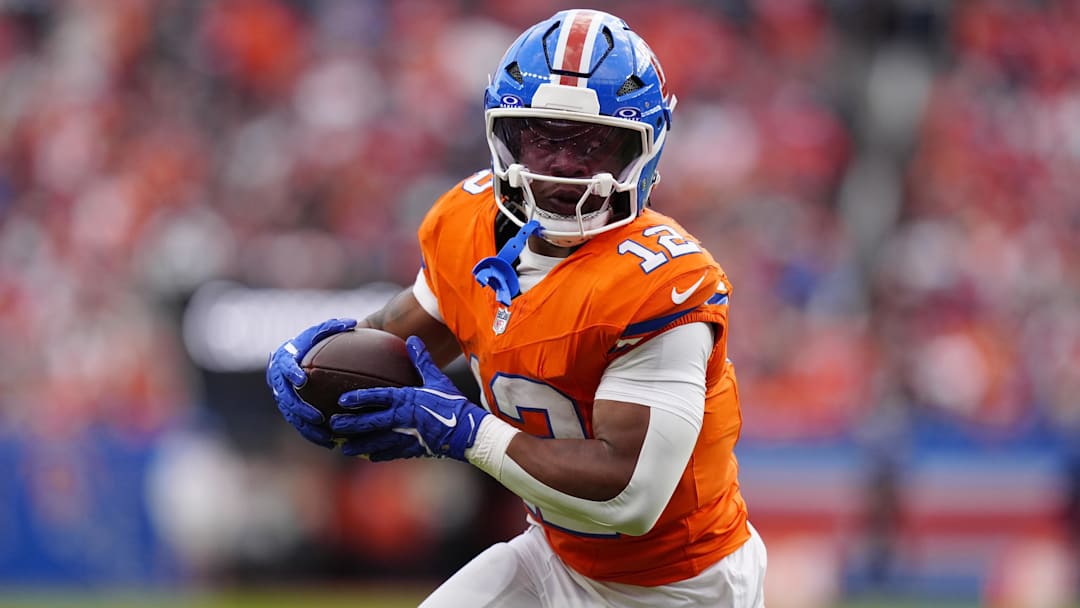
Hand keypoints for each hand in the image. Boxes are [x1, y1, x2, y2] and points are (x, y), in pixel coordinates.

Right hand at [266, 317, 356, 447]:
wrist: (290, 357)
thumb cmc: (307, 342)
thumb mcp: (317, 333)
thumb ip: (332, 327)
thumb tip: (353, 322)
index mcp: (284, 360)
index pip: (284, 367)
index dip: (291, 373)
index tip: (301, 379)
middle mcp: (279, 381)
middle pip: (286, 398)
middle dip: (300, 408)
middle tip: (317, 417)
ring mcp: (282, 397)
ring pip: (291, 416)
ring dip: (306, 428)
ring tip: (325, 437)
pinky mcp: (289, 409)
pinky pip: (299, 425)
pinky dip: (313, 434)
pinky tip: (330, 443)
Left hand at [332, 336, 488, 460]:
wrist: (468, 431)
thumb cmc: (453, 403)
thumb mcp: (438, 379)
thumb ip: (422, 360)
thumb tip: (412, 339)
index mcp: (407, 399)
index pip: (377, 397)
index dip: (359, 398)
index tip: (342, 400)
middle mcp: (402, 419)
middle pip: (370, 422)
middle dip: (350, 424)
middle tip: (333, 425)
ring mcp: (406, 436)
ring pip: (376, 442)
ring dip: (358, 444)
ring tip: (342, 448)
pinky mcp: (413, 449)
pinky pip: (391, 453)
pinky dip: (378, 455)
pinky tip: (368, 456)